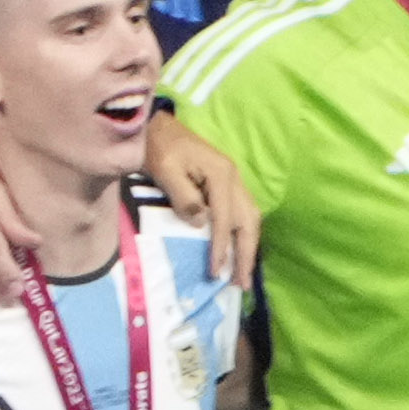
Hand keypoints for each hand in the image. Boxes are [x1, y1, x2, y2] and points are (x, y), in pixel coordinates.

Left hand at [142, 108, 262, 285]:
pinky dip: (244, 236)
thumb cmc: (157, 147)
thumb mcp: (165, 170)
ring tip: (243, 274)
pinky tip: (239, 251)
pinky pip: (244, 214)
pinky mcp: (228, 185)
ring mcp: (234, 180)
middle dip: (246, 255)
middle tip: (241, 284)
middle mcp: (234, 178)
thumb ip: (183, 196)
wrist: (156, 126)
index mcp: (220, 173)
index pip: (225, 218)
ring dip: (249, 248)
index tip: (215, 272)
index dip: (221, 247)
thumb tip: (201, 224)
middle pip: (249, 222)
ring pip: (251, 219)